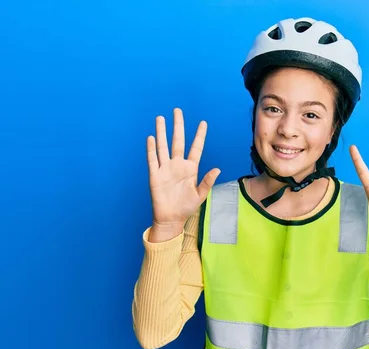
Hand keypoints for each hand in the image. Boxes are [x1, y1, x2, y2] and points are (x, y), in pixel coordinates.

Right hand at [147, 108, 219, 227]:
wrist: (171, 218)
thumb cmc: (186, 207)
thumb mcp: (200, 195)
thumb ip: (207, 182)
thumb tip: (217, 169)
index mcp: (191, 169)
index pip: (195, 148)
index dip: (199, 136)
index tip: (203, 123)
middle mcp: (178, 165)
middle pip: (178, 141)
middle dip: (178, 126)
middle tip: (177, 111)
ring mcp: (165, 169)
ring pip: (163, 146)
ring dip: (161, 132)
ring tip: (160, 118)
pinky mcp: (155, 175)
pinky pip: (153, 160)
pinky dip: (151, 149)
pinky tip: (151, 137)